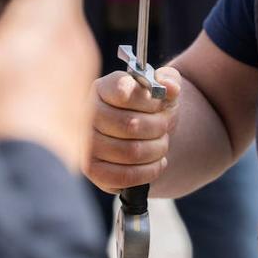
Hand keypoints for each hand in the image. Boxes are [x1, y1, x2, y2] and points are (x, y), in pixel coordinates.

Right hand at [0, 0, 97, 171]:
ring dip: (20, 51)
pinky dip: (27, 82)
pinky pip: (52, 82)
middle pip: (52, 9)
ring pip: (51, 47)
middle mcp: (75, 47)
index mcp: (53, 21)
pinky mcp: (73, 115)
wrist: (19, 191)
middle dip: (16, 12)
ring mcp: (78, 83)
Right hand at [83, 66, 181, 192]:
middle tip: (164, 126)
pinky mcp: (93, 170)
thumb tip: (170, 87)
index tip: (159, 102)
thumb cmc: (151, 108)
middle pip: (131, 124)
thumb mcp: (163, 89)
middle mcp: (88, 114)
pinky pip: (124, 176)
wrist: (144, 135)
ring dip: (157, 149)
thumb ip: (169, 80)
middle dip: (158, 127)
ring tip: (161, 144)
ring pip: (131, 152)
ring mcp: (87, 143)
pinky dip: (149, 171)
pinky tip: (158, 162)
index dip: (147, 99)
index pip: (123, 90)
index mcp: (103, 88)